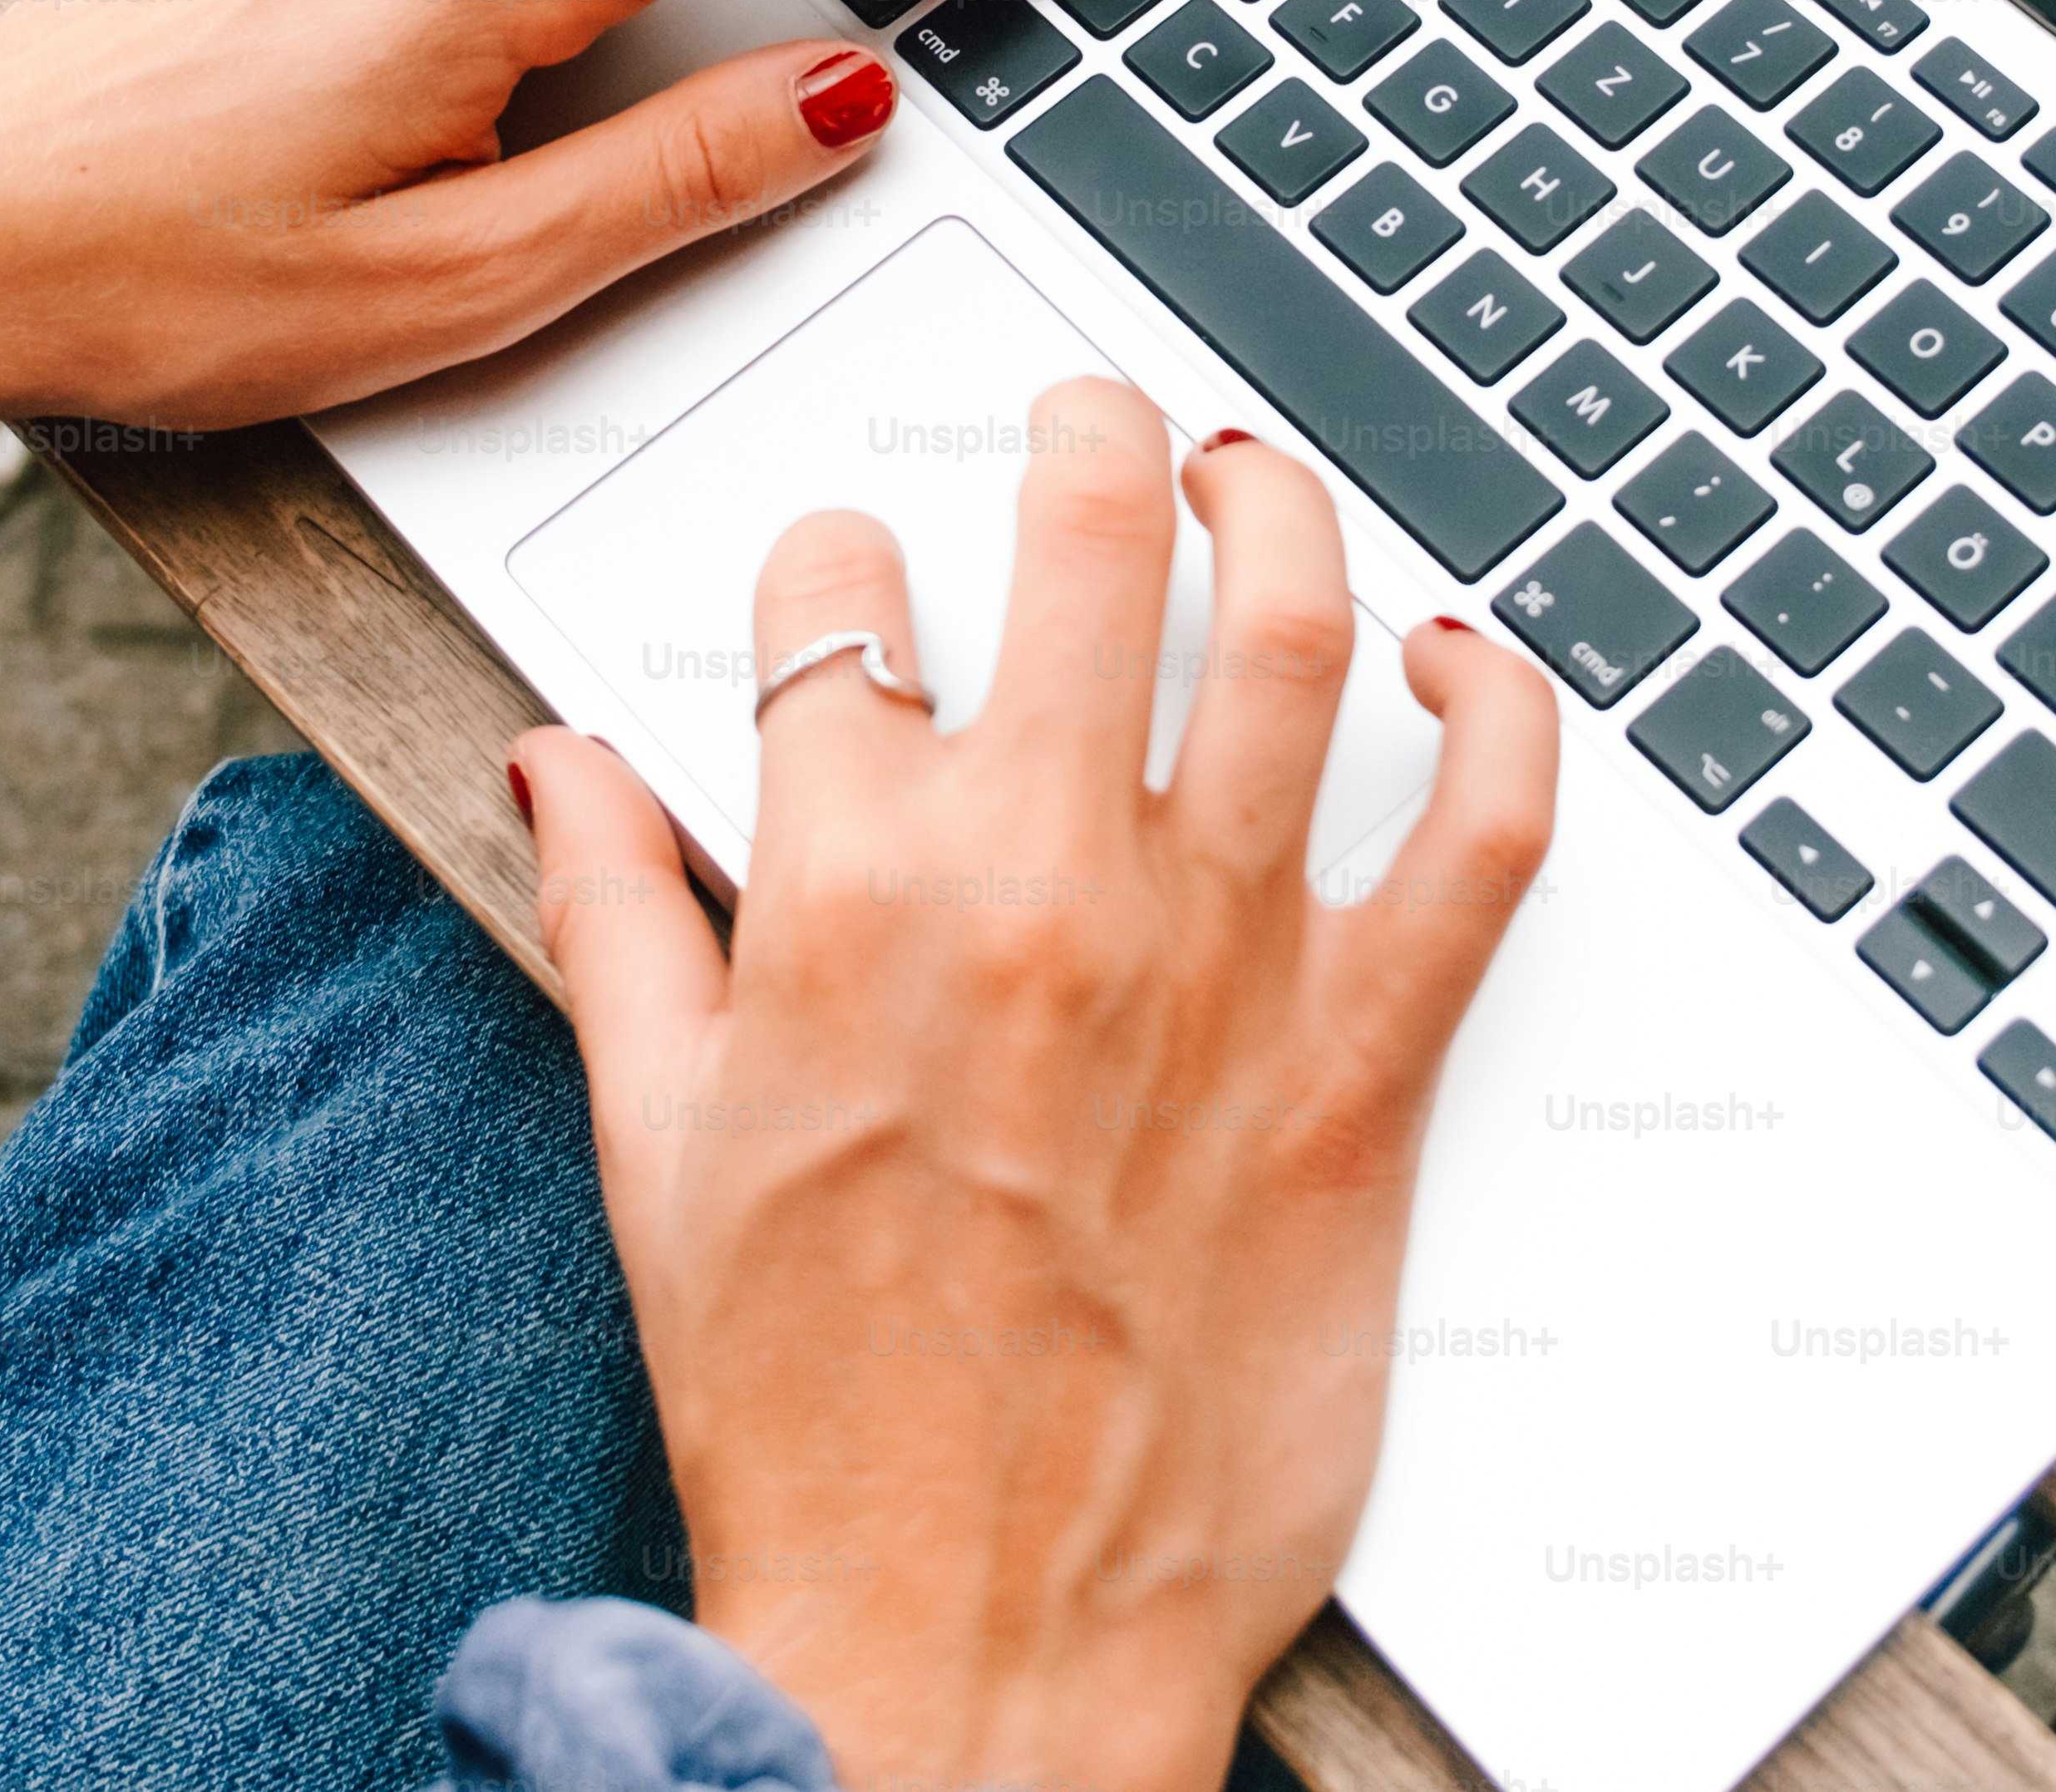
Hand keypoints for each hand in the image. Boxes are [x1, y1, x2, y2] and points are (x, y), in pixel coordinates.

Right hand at [520, 385, 1557, 1791]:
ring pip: (1288, 634)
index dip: (837, 564)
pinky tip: (1456, 664)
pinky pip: (1482, 830)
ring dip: (1276, 510)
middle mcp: (1043, 891)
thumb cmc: (808, 1413)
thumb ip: (614, 919)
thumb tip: (561, 764)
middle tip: (1088, 417)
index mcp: (847, 895)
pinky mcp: (1361, 1065)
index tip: (851, 578)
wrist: (966, 1637)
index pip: (835, 611)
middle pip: (1086, 549)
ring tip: (1252, 477)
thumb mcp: (651, 1146)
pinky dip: (1494, 712)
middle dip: (1080, 438)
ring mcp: (1221, 966)